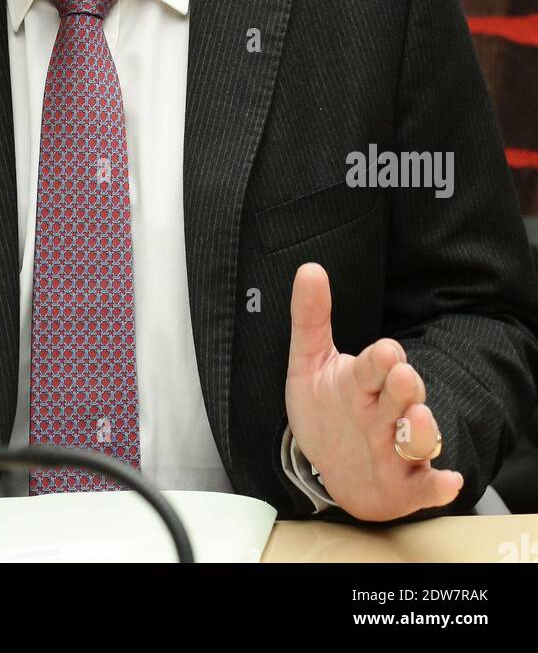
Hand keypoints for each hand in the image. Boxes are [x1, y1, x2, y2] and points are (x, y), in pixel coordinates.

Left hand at [285, 262, 464, 520]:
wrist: (331, 467)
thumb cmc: (325, 411)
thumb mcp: (308, 364)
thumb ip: (310, 319)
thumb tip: (309, 269)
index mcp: (364, 381)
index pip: (378, 364)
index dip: (382, 359)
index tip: (385, 352)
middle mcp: (386, 412)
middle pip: (404, 394)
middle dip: (404, 386)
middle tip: (401, 377)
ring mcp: (399, 448)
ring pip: (420, 437)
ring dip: (421, 430)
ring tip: (417, 421)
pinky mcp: (407, 484)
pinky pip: (428, 485)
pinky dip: (439, 485)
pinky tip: (447, 481)